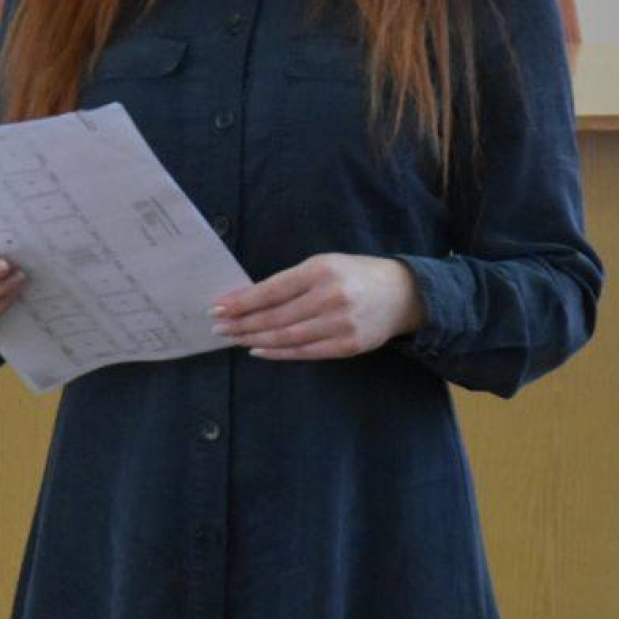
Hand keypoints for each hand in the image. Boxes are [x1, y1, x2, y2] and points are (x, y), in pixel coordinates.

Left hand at [209, 253, 427, 359]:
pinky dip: (278, 352)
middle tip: (218, 327)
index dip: (242, 301)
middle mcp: (331, 297)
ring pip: (287, 337)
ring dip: (254, 339)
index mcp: (321, 270)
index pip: (272, 289)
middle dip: (242, 323)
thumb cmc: (353, 275)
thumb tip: (248, 299)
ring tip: (233, 338)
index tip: (217, 308)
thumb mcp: (323, 265)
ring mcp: (341, 324)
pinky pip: (305, 352)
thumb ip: (290, 281)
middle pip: (275, 316)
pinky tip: (258, 349)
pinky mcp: (348, 346)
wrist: (401, 294)